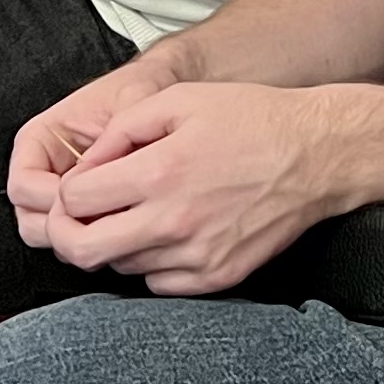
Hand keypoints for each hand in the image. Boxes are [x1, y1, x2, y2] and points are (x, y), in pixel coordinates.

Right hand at [6, 50, 184, 239]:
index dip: (50, 199)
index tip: (87, 198)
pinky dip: (96, 241)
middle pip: (30, 220)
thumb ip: (116, 134)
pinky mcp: (83, 212)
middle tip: (104, 220)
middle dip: (63, 227)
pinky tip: (125, 227)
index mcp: (39, 140)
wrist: (159, 92)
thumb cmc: (138, 91)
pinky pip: (77, 240)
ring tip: (118, 222)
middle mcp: (42, 170)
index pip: (22, 185)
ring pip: (50, 237)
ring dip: (80, 238)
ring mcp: (60, 195)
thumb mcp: (129, 101)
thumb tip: (100, 178)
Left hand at [36, 81, 359, 293]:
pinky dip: (150, 262)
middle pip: (83, 250)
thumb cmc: (250, 119)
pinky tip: (167, 233)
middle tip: (80, 215)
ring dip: (114, 242)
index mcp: (159, 171)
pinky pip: (157, 283)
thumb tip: (86, 165)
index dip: (67, 191)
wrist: (316, 155)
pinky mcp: (217, 278)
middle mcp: (173, 221)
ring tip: (137, 212)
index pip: (74, 201)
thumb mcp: (180, 100)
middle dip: (68, 231)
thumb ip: (122, 129)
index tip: (82, 183)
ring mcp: (196, 256)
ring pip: (119, 267)